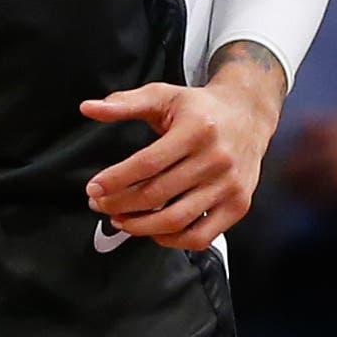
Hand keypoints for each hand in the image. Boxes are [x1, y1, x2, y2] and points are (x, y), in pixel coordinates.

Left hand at [81, 58, 279, 249]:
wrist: (249, 115)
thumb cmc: (199, 108)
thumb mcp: (163, 96)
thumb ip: (125, 103)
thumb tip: (87, 108)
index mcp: (197, 129)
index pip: (147, 163)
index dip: (115, 180)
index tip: (93, 189)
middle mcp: (217, 159)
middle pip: (157, 194)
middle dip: (119, 204)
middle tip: (99, 205)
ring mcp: (230, 185)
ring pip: (176, 220)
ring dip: (140, 227)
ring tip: (120, 221)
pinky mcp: (238, 205)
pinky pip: (202, 236)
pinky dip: (173, 240)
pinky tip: (153, 231)